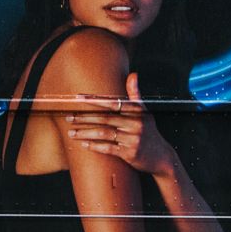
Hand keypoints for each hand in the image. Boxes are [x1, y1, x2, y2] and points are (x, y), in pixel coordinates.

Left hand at [62, 73, 180, 178]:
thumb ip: (135, 95)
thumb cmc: (149, 132)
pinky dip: (95, 146)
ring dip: (85, 133)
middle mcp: (136, 123)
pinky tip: (84, 145)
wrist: (162, 157)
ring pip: (104, 133)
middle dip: (84, 118)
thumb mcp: (145, 113)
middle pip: (105, 118)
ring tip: (72, 133)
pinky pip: (109, 148)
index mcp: (137, 111)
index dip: (94, 100)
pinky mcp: (130, 153)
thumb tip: (133, 74)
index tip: (78, 98)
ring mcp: (133, 139)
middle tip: (68, 117)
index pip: (112, 102)